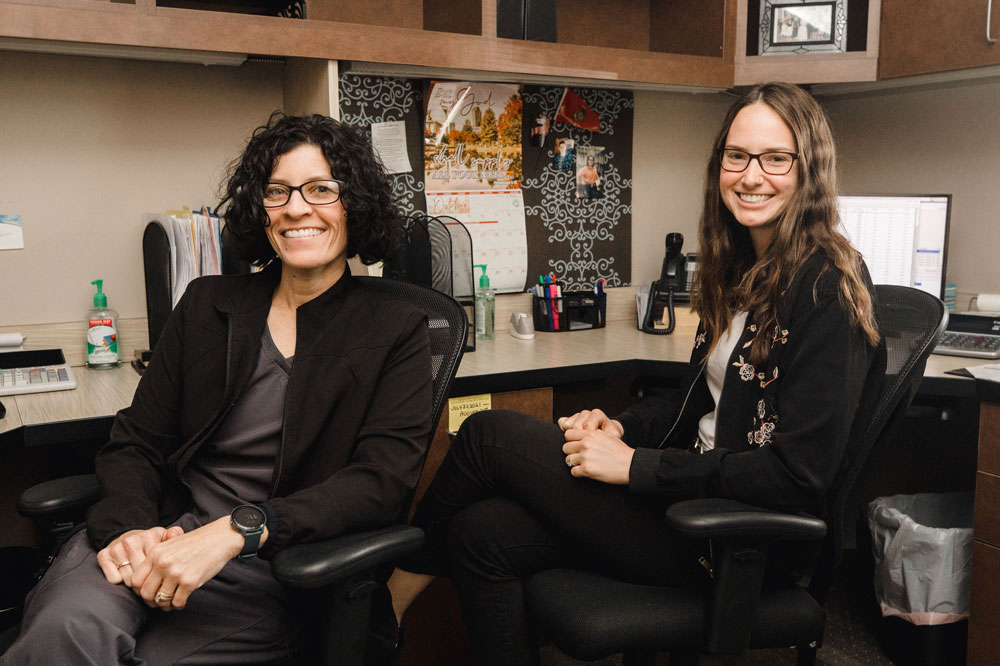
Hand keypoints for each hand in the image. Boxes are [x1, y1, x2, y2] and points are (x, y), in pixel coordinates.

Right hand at [97, 526, 183, 587]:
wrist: (127, 538)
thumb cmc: (150, 543)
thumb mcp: (164, 538)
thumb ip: (174, 535)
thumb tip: (174, 533)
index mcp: (149, 536)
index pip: (157, 566)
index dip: (159, 574)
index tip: (160, 575)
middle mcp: (132, 541)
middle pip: (142, 575)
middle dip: (147, 581)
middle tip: (149, 578)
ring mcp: (117, 548)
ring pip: (128, 580)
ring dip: (133, 583)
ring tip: (138, 576)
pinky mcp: (103, 555)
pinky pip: (114, 579)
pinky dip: (119, 580)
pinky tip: (124, 573)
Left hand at [129, 516, 252, 610]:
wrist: (219, 538)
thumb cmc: (196, 542)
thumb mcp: (171, 544)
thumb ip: (157, 559)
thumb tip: (146, 581)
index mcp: (155, 553)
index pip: (136, 580)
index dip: (140, 591)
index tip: (148, 593)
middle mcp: (162, 564)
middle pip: (146, 593)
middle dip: (151, 601)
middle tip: (159, 602)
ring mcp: (176, 573)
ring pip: (161, 600)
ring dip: (166, 605)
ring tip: (171, 603)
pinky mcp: (190, 581)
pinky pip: (177, 602)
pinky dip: (178, 605)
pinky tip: (182, 601)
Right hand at [556, 408, 623, 438]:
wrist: (606, 432)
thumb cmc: (610, 436)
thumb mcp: (613, 436)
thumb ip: (609, 435)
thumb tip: (602, 437)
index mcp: (597, 414)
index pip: (587, 425)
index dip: (589, 436)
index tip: (594, 442)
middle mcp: (586, 413)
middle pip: (576, 426)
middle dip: (580, 438)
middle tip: (587, 443)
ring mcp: (577, 415)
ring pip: (568, 425)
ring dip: (573, 436)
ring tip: (581, 441)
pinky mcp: (569, 418)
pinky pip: (562, 422)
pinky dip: (565, 430)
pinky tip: (573, 436)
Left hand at [562, 427, 633, 484]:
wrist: (629, 464)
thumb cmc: (620, 451)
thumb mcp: (606, 436)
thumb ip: (592, 434)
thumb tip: (581, 435)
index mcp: (590, 434)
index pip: (568, 434)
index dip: (571, 440)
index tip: (576, 446)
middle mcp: (586, 444)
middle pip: (565, 447)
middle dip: (571, 452)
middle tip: (579, 457)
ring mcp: (585, 457)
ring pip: (568, 460)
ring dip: (574, 463)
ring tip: (583, 465)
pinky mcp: (587, 469)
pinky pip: (573, 471)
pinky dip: (578, 473)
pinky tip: (585, 472)